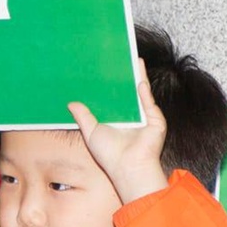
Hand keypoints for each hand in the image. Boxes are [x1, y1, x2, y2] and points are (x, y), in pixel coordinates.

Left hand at [68, 63, 168, 203]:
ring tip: (133, 60)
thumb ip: (83, 117)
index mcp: (118, 119)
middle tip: (118, 59)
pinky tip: (138, 78)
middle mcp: (133, 116)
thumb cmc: (110, 155)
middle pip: (128, 92)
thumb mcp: (91, 132)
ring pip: (140, 92)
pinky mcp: (155, 120)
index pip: (114, 97)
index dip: (109, 85)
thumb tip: (71, 103)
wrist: (128, 167)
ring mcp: (145, 117)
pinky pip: (149, 102)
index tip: (103, 69)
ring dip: (138, 76)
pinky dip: (144, 90)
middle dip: (124, 76)